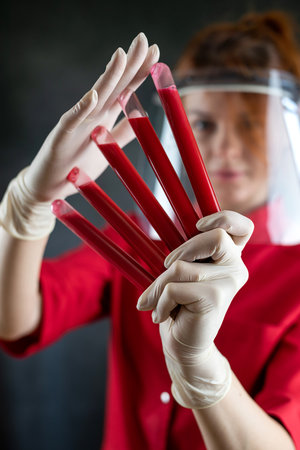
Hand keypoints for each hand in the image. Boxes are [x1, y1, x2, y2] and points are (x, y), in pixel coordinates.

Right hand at [24, 33, 158, 201]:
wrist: (50, 186)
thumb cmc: (78, 166)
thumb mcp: (108, 148)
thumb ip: (124, 133)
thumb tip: (142, 116)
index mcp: (104, 116)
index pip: (125, 89)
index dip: (140, 71)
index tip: (156, 51)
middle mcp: (92, 114)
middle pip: (114, 86)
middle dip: (129, 63)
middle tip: (143, 38)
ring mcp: (76, 123)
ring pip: (95, 97)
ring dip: (108, 77)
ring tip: (121, 56)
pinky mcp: (61, 138)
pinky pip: (73, 122)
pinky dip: (82, 109)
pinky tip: (93, 96)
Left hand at [137, 210, 253, 408]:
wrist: (184, 345)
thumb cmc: (179, 305)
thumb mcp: (180, 273)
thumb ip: (181, 253)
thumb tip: (152, 235)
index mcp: (229, 258)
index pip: (242, 227)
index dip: (224, 218)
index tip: (198, 226)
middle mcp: (236, 268)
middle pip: (216, 236)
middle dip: (182, 250)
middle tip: (167, 267)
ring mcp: (228, 283)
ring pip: (182, 266)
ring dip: (159, 285)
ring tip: (155, 302)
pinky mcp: (215, 298)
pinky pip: (174, 288)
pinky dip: (160, 301)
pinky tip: (163, 315)